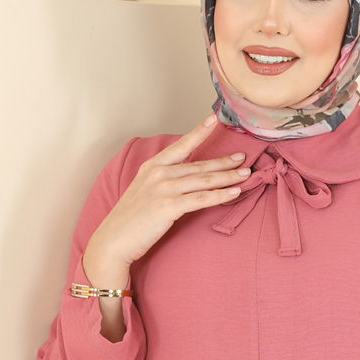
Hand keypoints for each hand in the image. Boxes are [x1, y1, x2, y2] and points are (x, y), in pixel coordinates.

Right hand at [83, 113, 251, 272]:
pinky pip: (201, 199)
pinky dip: (220, 195)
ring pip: (204, 180)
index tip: (214, 119)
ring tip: (245, 174)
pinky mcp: (169, 206)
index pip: (181, 145)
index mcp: (152, 166)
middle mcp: (159, 173)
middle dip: (224, 161)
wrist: (113, 240)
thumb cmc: (130, 219)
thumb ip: (162, 179)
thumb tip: (184, 176)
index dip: (199, 131)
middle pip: (199, 164)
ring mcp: (164, 189)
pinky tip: (234, 192)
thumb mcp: (143, 190)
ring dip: (228, 176)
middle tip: (243, 157)